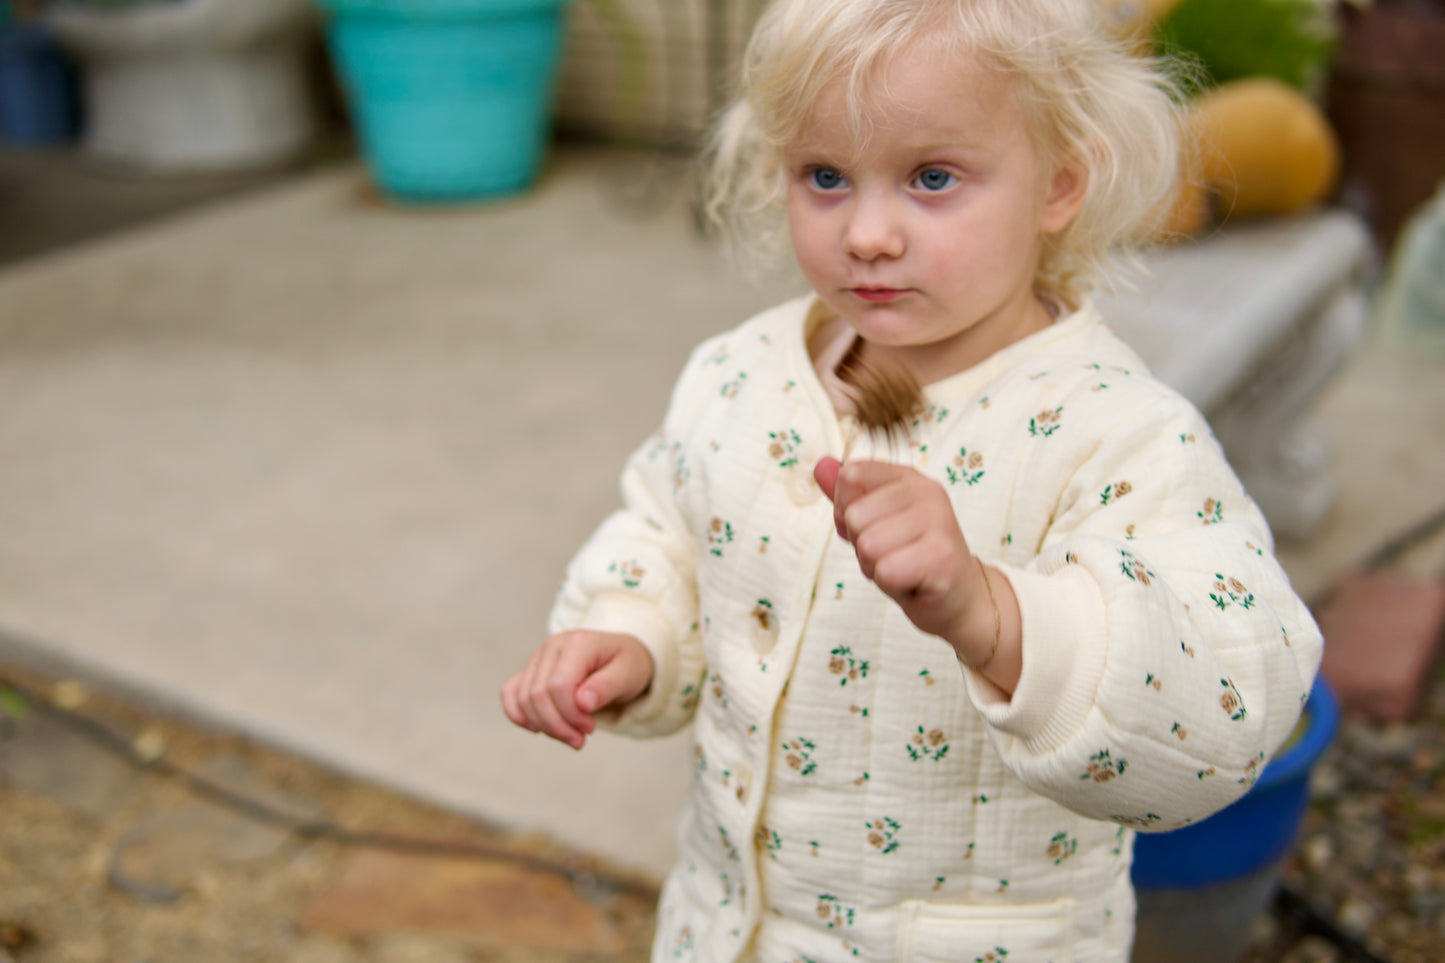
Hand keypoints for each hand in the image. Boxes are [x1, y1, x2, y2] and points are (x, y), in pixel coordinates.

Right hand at [501, 630, 653, 749]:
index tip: (590, 729)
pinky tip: (538, 728)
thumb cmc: (627, 665)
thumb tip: (582, 702)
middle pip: (538, 694)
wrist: (622, 657)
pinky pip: (510, 693)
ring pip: (523, 697)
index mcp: (578, 643)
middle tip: (579, 740)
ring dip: (543, 725)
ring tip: (569, 736)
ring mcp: (538, 657)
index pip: (559, 685)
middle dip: (557, 725)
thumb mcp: (629, 675)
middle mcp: (553, 646)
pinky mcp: (531, 670)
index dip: (570, 714)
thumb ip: (606, 687)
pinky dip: (518, 715)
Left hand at [814, 457, 988, 648]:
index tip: (874, 527)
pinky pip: (885, 571)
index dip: (846, 511)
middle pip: (855, 515)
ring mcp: (939, 520)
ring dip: (877, 567)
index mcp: (907, 477)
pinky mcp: (943, 556)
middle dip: (863, 546)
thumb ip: (846, 495)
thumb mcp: (873, 522)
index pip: (851, 476)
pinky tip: (913, 582)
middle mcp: (926, 491)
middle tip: (893, 555)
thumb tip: (820, 466)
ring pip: (868, 545)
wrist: (957, 598)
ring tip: (903, 568)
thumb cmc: (911, 558)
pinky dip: (891, 584)